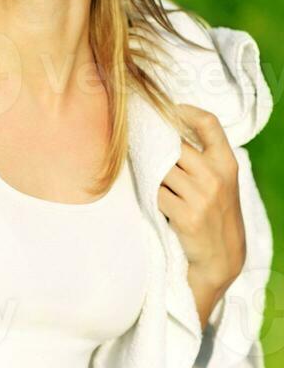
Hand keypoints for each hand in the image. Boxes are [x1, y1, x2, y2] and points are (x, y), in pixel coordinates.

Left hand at [157, 103, 245, 282]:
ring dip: (150, 172)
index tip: (168, 110)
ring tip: (149, 177)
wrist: (221, 258)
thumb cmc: (215, 213)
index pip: (208, 123)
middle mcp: (215, 176)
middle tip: (141, 145)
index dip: (185, 111)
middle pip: (175, 146)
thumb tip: (164, 130)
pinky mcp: (185, 216)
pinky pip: (155, 193)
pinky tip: (154, 199)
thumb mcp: (220, 182)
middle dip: (156, 146)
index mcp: (226, 162)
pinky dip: (150, 194)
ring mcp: (201, 197)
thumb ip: (202, 158)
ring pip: (161, 169)